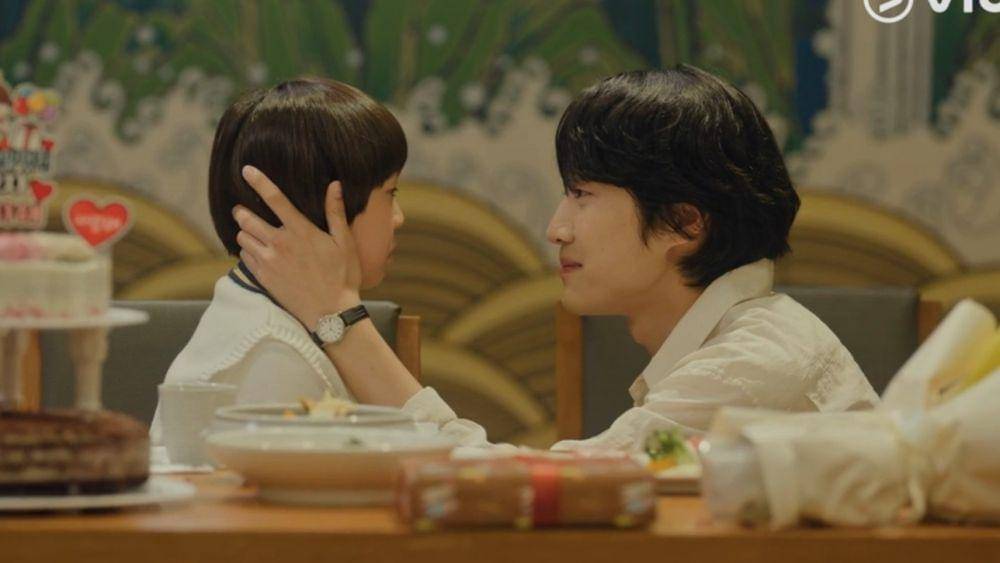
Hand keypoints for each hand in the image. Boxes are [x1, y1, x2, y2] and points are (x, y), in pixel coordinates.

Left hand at [233, 165, 361, 329]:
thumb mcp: (344, 243)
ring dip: (244, 231)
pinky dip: (247, 250)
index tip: (246, 170)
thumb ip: (335, 213)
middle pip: (247, 218)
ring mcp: (269, 262)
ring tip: (252, 232)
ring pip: (242, 237)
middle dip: (242, 211)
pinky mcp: (263, 278)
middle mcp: (280, 244)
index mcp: (301, 231)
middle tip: (243, 210)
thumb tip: (335, 185)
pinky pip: (244, 257)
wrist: (330, 314)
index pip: (275, 199)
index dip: (258, 181)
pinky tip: (257, 252)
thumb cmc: (342, 277)